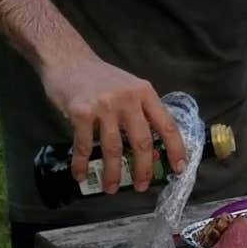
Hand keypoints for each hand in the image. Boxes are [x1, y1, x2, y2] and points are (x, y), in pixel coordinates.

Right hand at [39, 52, 186, 193]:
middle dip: (143, 169)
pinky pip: (83, 146)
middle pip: (142, 141)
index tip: (179, 168)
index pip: (166, 124)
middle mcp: (127, 99)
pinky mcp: (81, 112)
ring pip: (114, 148)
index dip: (176, 149)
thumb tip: (152, 147)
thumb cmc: (100, 77)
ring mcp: (104, 105)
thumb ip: (141, 111)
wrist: (67, 59)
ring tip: (112, 188)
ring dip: (113, 173)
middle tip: (142, 186)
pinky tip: (81, 175)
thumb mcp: (129, 87)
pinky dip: (82, 164)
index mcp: (144, 92)